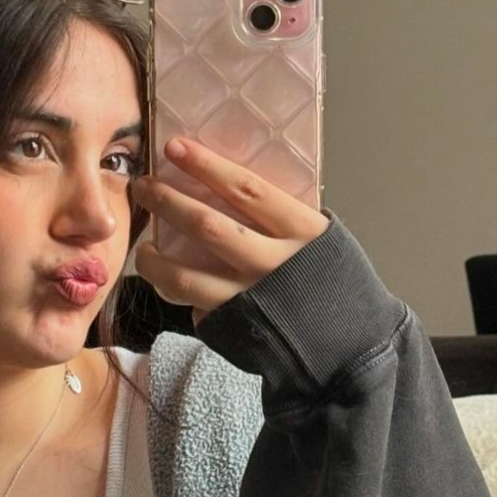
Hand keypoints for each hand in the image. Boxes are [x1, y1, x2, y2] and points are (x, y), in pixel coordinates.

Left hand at [131, 137, 328, 322]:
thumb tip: (234, 190)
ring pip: (185, 276)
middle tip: (143, 186)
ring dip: (154, 259)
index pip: (246, 189)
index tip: (175, 148)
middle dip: (168, 202)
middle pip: (207, 226)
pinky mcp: (235, 328)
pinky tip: (169, 282)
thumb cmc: (337, 284)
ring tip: (143, 247)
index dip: (207, 166)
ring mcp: (250, 299)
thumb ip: (283, 219)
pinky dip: (179, 293)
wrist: (353, 348)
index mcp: (301, 232)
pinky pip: (196, 306)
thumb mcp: (322, 241)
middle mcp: (273, 264)